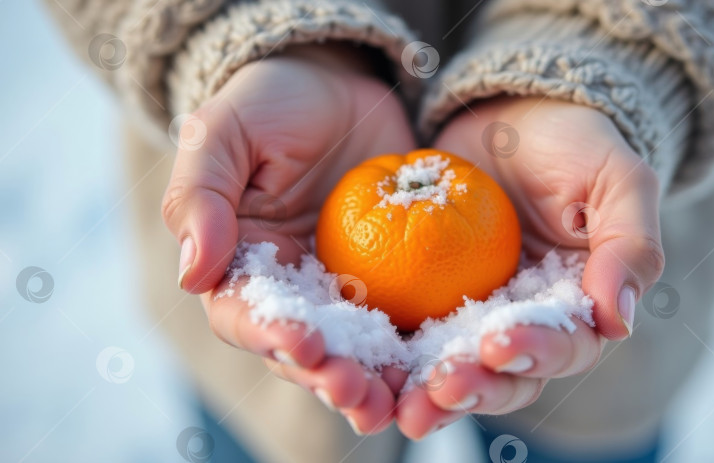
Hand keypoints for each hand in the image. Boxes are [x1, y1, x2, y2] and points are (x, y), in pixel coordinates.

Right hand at [161, 43, 416, 433]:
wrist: (338, 87)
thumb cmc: (270, 104)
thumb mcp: (222, 133)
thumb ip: (200, 197)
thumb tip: (194, 274)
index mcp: (240, 266)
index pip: (244, 314)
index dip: (268, 334)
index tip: (301, 344)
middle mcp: (290, 293)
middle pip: (302, 351)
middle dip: (327, 376)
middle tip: (356, 393)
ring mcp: (343, 292)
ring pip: (354, 351)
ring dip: (372, 383)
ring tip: (395, 402)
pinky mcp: (393, 282)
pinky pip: (403, 322)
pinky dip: (417, 350)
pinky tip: (437, 368)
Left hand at [396, 97, 663, 437]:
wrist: (508, 117)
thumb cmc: (572, 144)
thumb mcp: (616, 179)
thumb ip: (629, 245)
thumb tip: (619, 321)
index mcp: (579, 308)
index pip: (566, 345)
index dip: (538, 350)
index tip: (501, 342)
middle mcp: (527, 324)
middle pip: (508, 375)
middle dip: (478, 387)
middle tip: (443, 386)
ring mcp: (475, 317)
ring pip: (457, 369)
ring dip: (433, 392)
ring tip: (405, 404)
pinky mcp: (428, 303)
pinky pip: (410, 336)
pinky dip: (392, 358)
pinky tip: (368, 368)